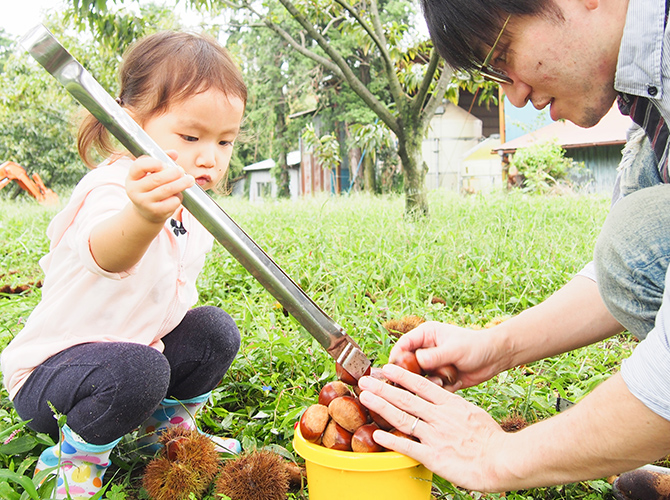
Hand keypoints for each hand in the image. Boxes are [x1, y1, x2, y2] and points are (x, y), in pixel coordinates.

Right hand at [126, 151, 194, 223]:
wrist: (146, 211)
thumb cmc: (151, 187)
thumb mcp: (151, 173)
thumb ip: (162, 160)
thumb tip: (174, 153)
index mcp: (132, 176)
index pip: (139, 166)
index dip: (154, 163)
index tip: (165, 164)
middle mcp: (135, 190)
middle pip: (156, 179)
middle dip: (173, 173)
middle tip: (182, 171)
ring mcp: (144, 202)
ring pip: (166, 190)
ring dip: (181, 184)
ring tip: (189, 180)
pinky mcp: (155, 212)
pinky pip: (171, 202)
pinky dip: (178, 197)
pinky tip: (179, 194)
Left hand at [358, 364, 505, 491]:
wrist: (503, 459)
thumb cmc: (491, 439)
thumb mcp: (472, 413)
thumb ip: (454, 409)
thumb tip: (443, 403)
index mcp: (450, 404)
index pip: (421, 385)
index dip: (401, 376)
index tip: (388, 367)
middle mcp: (440, 417)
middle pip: (406, 399)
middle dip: (383, 388)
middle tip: (365, 380)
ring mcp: (435, 435)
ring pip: (403, 418)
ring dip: (381, 406)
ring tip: (366, 398)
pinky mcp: (434, 456)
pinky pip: (408, 446)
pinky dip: (390, 440)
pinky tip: (377, 434)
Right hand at [390, 321, 508, 389]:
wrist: (495, 358)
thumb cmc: (476, 346)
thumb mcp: (454, 349)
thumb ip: (435, 355)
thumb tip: (416, 360)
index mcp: (426, 335)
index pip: (403, 344)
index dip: (396, 357)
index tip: (392, 370)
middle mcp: (426, 349)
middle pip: (407, 363)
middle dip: (410, 374)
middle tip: (412, 383)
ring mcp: (433, 364)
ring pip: (419, 377)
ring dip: (429, 382)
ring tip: (442, 381)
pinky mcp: (440, 377)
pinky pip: (432, 386)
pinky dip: (440, 388)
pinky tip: (454, 382)